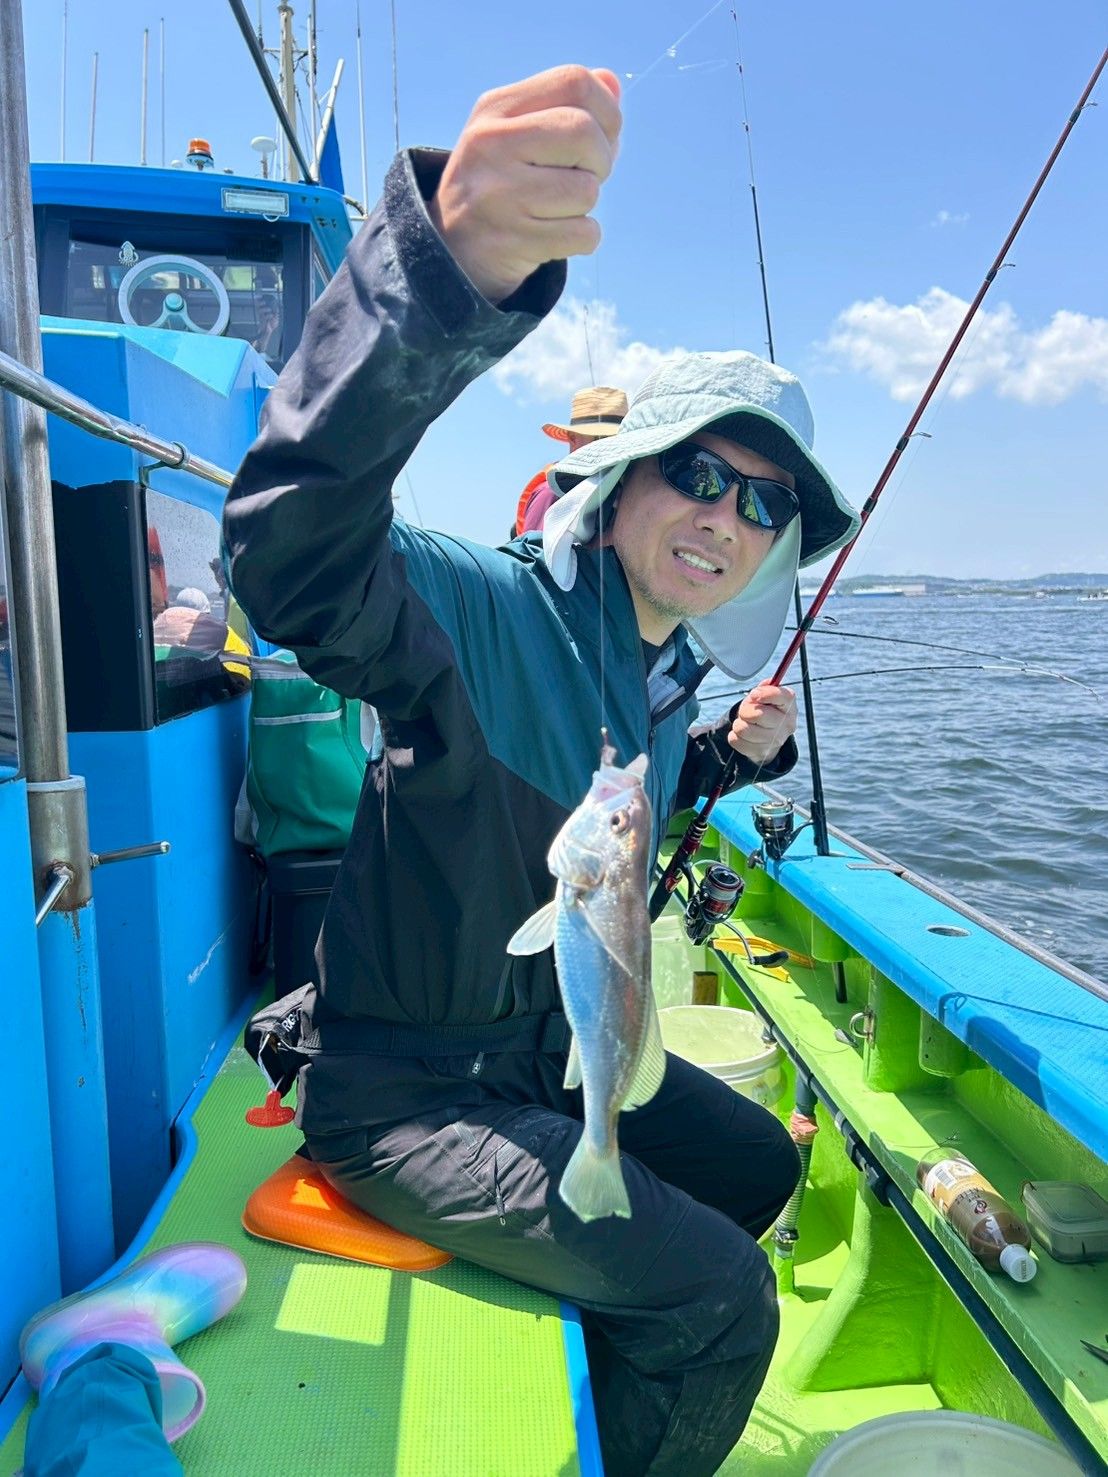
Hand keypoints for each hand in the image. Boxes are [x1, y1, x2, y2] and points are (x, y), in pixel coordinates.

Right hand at [428, 65, 621, 303]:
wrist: (451, 247)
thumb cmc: (501, 181)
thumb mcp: (519, 130)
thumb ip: (567, 104)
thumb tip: (613, 84)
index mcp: (495, 108)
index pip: (573, 82)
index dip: (606, 109)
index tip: (601, 135)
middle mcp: (492, 145)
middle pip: (585, 133)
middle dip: (601, 159)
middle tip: (584, 176)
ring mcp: (500, 195)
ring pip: (587, 190)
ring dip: (587, 203)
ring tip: (558, 207)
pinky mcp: (514, 240)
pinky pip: (584, 234)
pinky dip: (584, 238)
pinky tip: (558, 235)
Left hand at [726, 683, 796, 765]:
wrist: (767, 736)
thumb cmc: (765, 710)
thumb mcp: (766, 695)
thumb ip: (766, 687)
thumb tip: (767, 683)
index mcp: (789, 706)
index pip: (782, 697)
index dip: (765, 694)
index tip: (754, 694)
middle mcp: (786, 724)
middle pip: (758, 715)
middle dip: (746, 710)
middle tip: (746, 711)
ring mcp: (775, 741)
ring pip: (743, 729)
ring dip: (738, 724)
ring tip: (745, 723)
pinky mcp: (761, 752)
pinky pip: (735, 741)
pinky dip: (734, 736)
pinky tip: (743, 735)